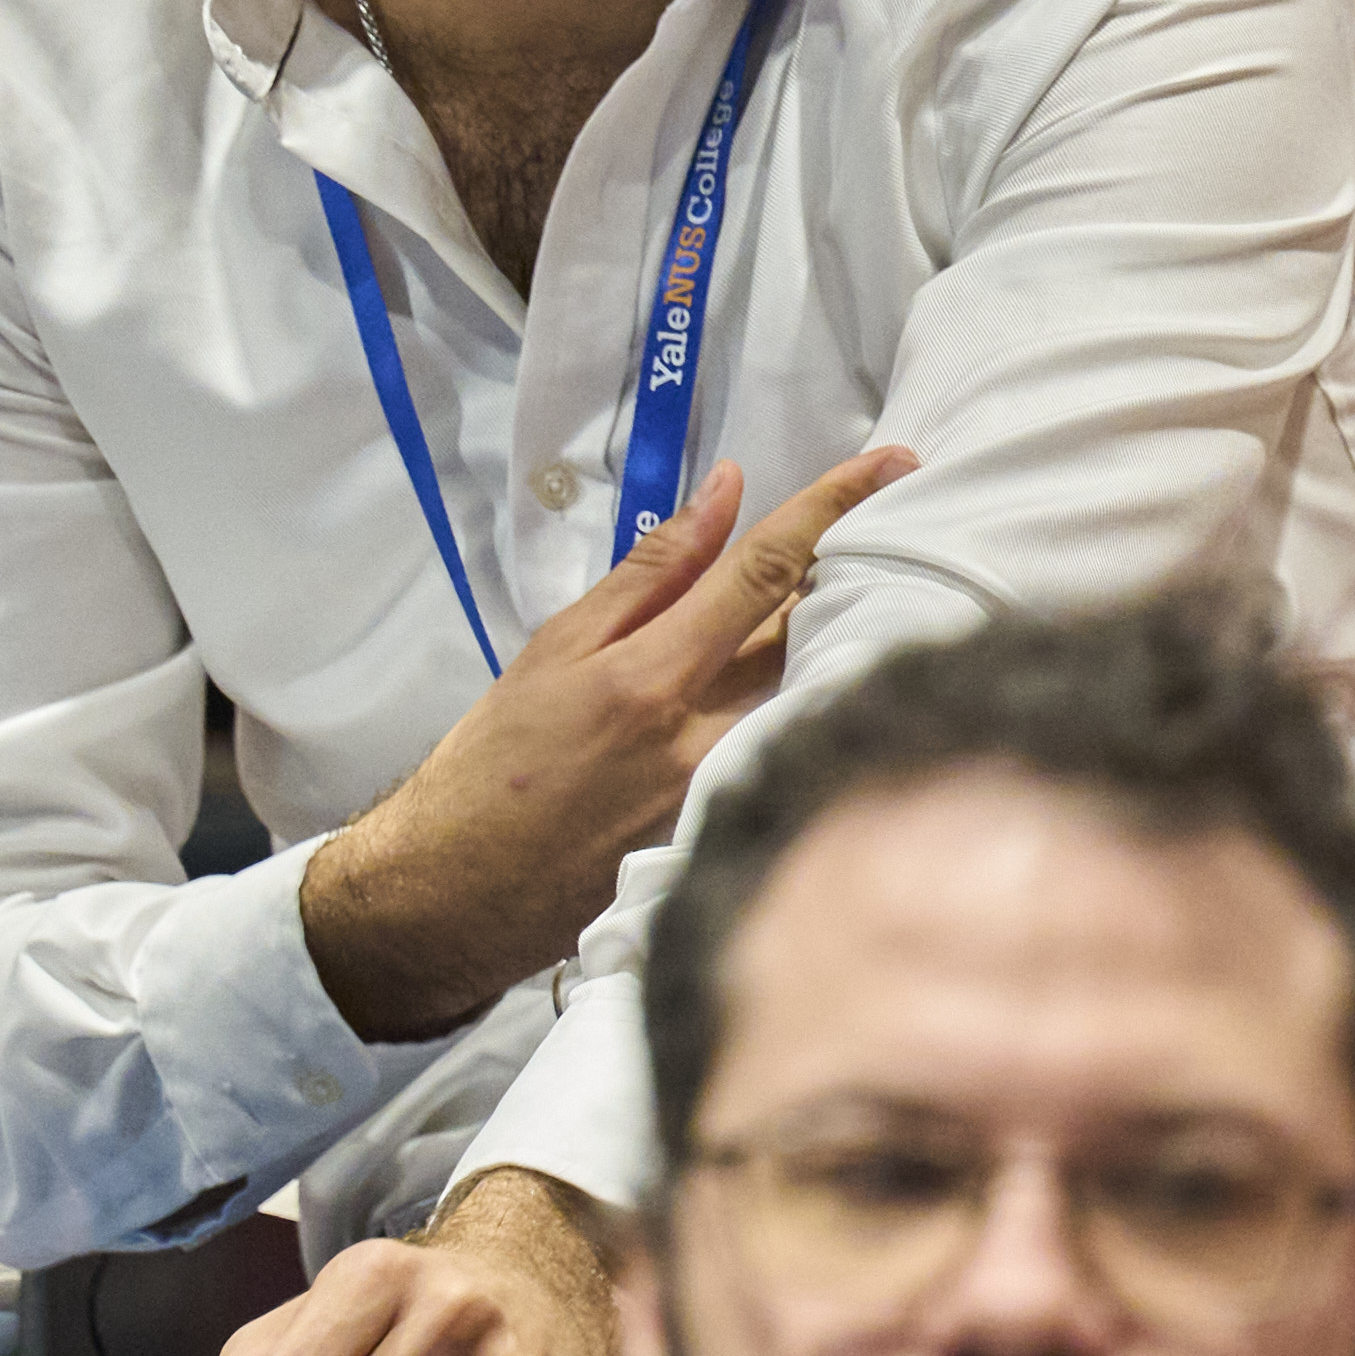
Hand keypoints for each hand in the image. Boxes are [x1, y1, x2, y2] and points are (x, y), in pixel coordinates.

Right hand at [302, 446, 915, 1045]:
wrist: (460, 893)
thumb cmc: (493, 762)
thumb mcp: (555, 650)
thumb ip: (649, 573)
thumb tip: (726, 493)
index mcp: (652, 680)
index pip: (766, 573)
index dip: (834, 507)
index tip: (894, 462)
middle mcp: (706, 738)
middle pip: (811, 631)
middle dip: (852, 566)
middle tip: (888, 512)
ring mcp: (729, 792)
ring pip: (813, 689)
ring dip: (842, 629)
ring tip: (863, 584)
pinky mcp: (735, 831)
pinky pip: (795, 744)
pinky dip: (815, 696)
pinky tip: (828, 672)